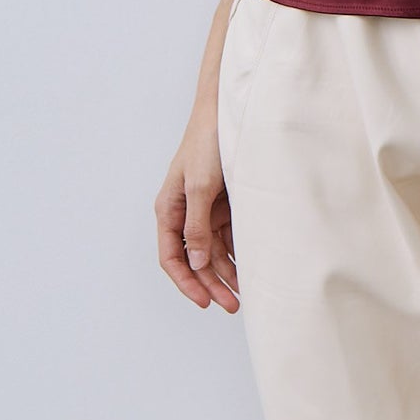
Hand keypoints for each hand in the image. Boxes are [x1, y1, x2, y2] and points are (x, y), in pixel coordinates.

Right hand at [155, 118, 241, 310]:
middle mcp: (184, 213)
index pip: (171, 256)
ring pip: (213, 252)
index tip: (204, 302)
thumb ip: (196, 226)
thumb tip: (196, 261)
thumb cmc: (207, 143)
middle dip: (211, 284)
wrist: (230, 113)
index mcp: (169, 209)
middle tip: (232, 305)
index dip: (186, 282)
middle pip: (194, 259)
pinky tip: (251, 269)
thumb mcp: (200, 187)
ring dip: (227, 273)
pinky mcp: (225, 205)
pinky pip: (229, 238)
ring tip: (245, 293)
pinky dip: (238, 254)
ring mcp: (205, 210)